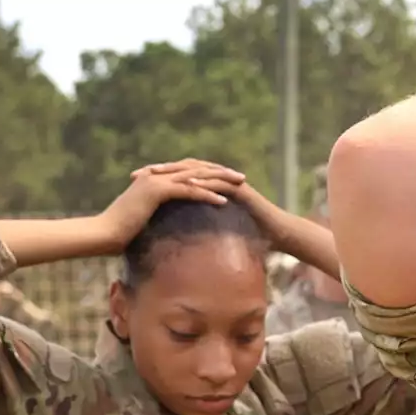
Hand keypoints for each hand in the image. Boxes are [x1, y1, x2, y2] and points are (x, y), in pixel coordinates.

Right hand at [100, 159, 246, 247]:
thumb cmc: (121, 233)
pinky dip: (206, 195)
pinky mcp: (156, 191)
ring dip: (220, 180)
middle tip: (243, 178)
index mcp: (155, 180)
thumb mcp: (146, 221)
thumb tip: (175, 225)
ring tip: (240, 185)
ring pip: (196, 177)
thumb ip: (160, 216)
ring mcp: (156, 181)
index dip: (211, 175)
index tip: (231, 181)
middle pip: (196, 170)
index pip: (189, 172)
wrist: (102, 234)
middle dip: (221, 173)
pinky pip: (188, 190)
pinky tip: (223, 201)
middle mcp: (156, 176)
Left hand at [134, 159, 296, 252]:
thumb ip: (201, 232)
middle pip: (184, 169)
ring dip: (176, 171)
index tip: (136, 184)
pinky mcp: (239, 187)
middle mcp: (218, 180)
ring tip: (156, 174)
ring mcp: (229, 181)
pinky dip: (200, 180)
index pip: (179, 178)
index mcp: (210, 187)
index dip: (158, 180)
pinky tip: (185, 182)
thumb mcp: (219, 234)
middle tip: (139, 174)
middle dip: (160, 171)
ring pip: (198, 170)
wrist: (279, 234)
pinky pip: (216, 180)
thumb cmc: (252, 237)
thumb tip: (179, 245)